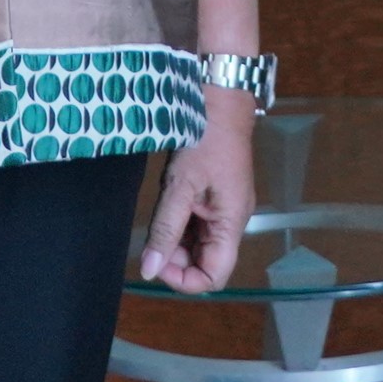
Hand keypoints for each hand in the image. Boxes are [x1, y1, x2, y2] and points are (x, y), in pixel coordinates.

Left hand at [137, 94, 257, 292]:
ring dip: (176, 241)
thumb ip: (165, 231)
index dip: (184, 279)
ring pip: (200, 245)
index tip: (157, 263)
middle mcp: (233, 222)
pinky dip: (180, 225)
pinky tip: (169, 206)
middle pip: (206, 262)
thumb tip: (149, 270)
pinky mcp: (217, 199)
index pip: (214, 276)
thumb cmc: (204, 139)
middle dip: (176, 259)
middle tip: (153, 238)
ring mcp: (226, 210)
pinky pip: (199, 225)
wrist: (220, 101)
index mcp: (231, 223)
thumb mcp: (179, 187)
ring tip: (161, 215)